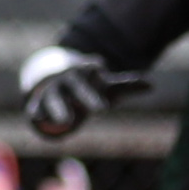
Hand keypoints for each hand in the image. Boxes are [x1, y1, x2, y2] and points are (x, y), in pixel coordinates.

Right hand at [17, 45, 142, 141]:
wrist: (55, 80)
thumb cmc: (88, 85)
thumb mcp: (107, 85)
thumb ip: (127, 85)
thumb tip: (152, 85)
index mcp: (84, 71)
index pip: (91, 68)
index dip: (94, 68)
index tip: (101, 70)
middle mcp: (67, 80)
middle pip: (77, 87)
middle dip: (87, 96)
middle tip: (101, 110)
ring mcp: (51, 91)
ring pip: (54, 99)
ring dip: (59, 108)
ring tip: (66, 122)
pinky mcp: (38, 104)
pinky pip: (35, 109)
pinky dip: (35, 113)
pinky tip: (36, 119)